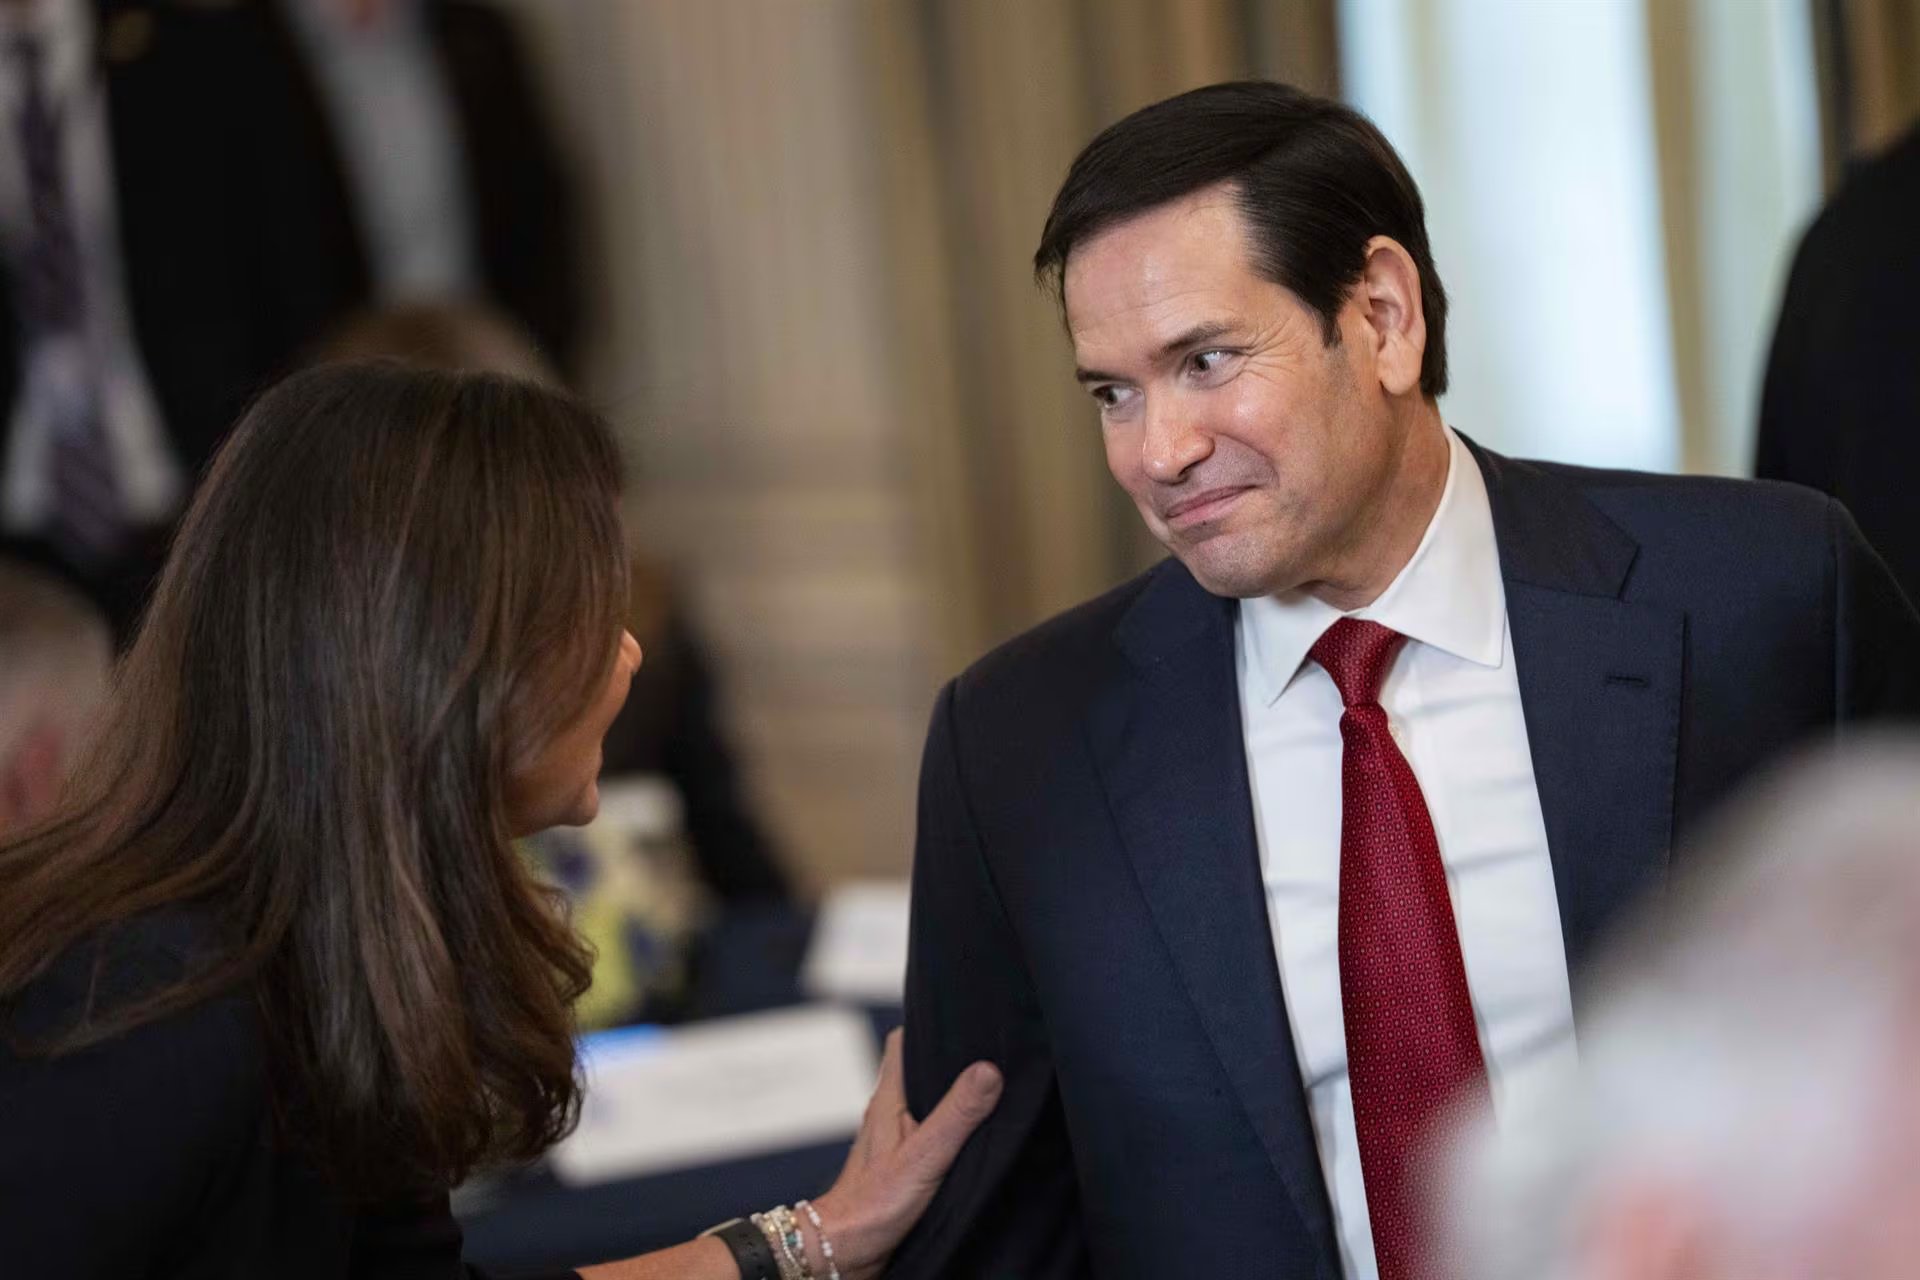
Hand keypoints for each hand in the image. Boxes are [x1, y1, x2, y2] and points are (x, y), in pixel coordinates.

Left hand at [806, 1028, 1000, 1279]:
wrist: (846, 1250)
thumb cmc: (874, 1205)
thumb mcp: (925, 1155)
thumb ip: (957, 1115)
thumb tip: (988, 1070)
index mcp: (889, 1099)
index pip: (903, 1041)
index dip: (928, 1022)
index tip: (959, 1011)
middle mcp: (888, 1113)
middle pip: (916, 1069)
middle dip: (946, 1057)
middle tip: (985, 1047)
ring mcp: (893, 1139)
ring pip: (922, 1102)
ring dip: (948, 1095)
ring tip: (986, 1086)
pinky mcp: (900, 1165)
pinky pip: (927, 1132)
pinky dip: (947, 1127)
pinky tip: (969, 1137)